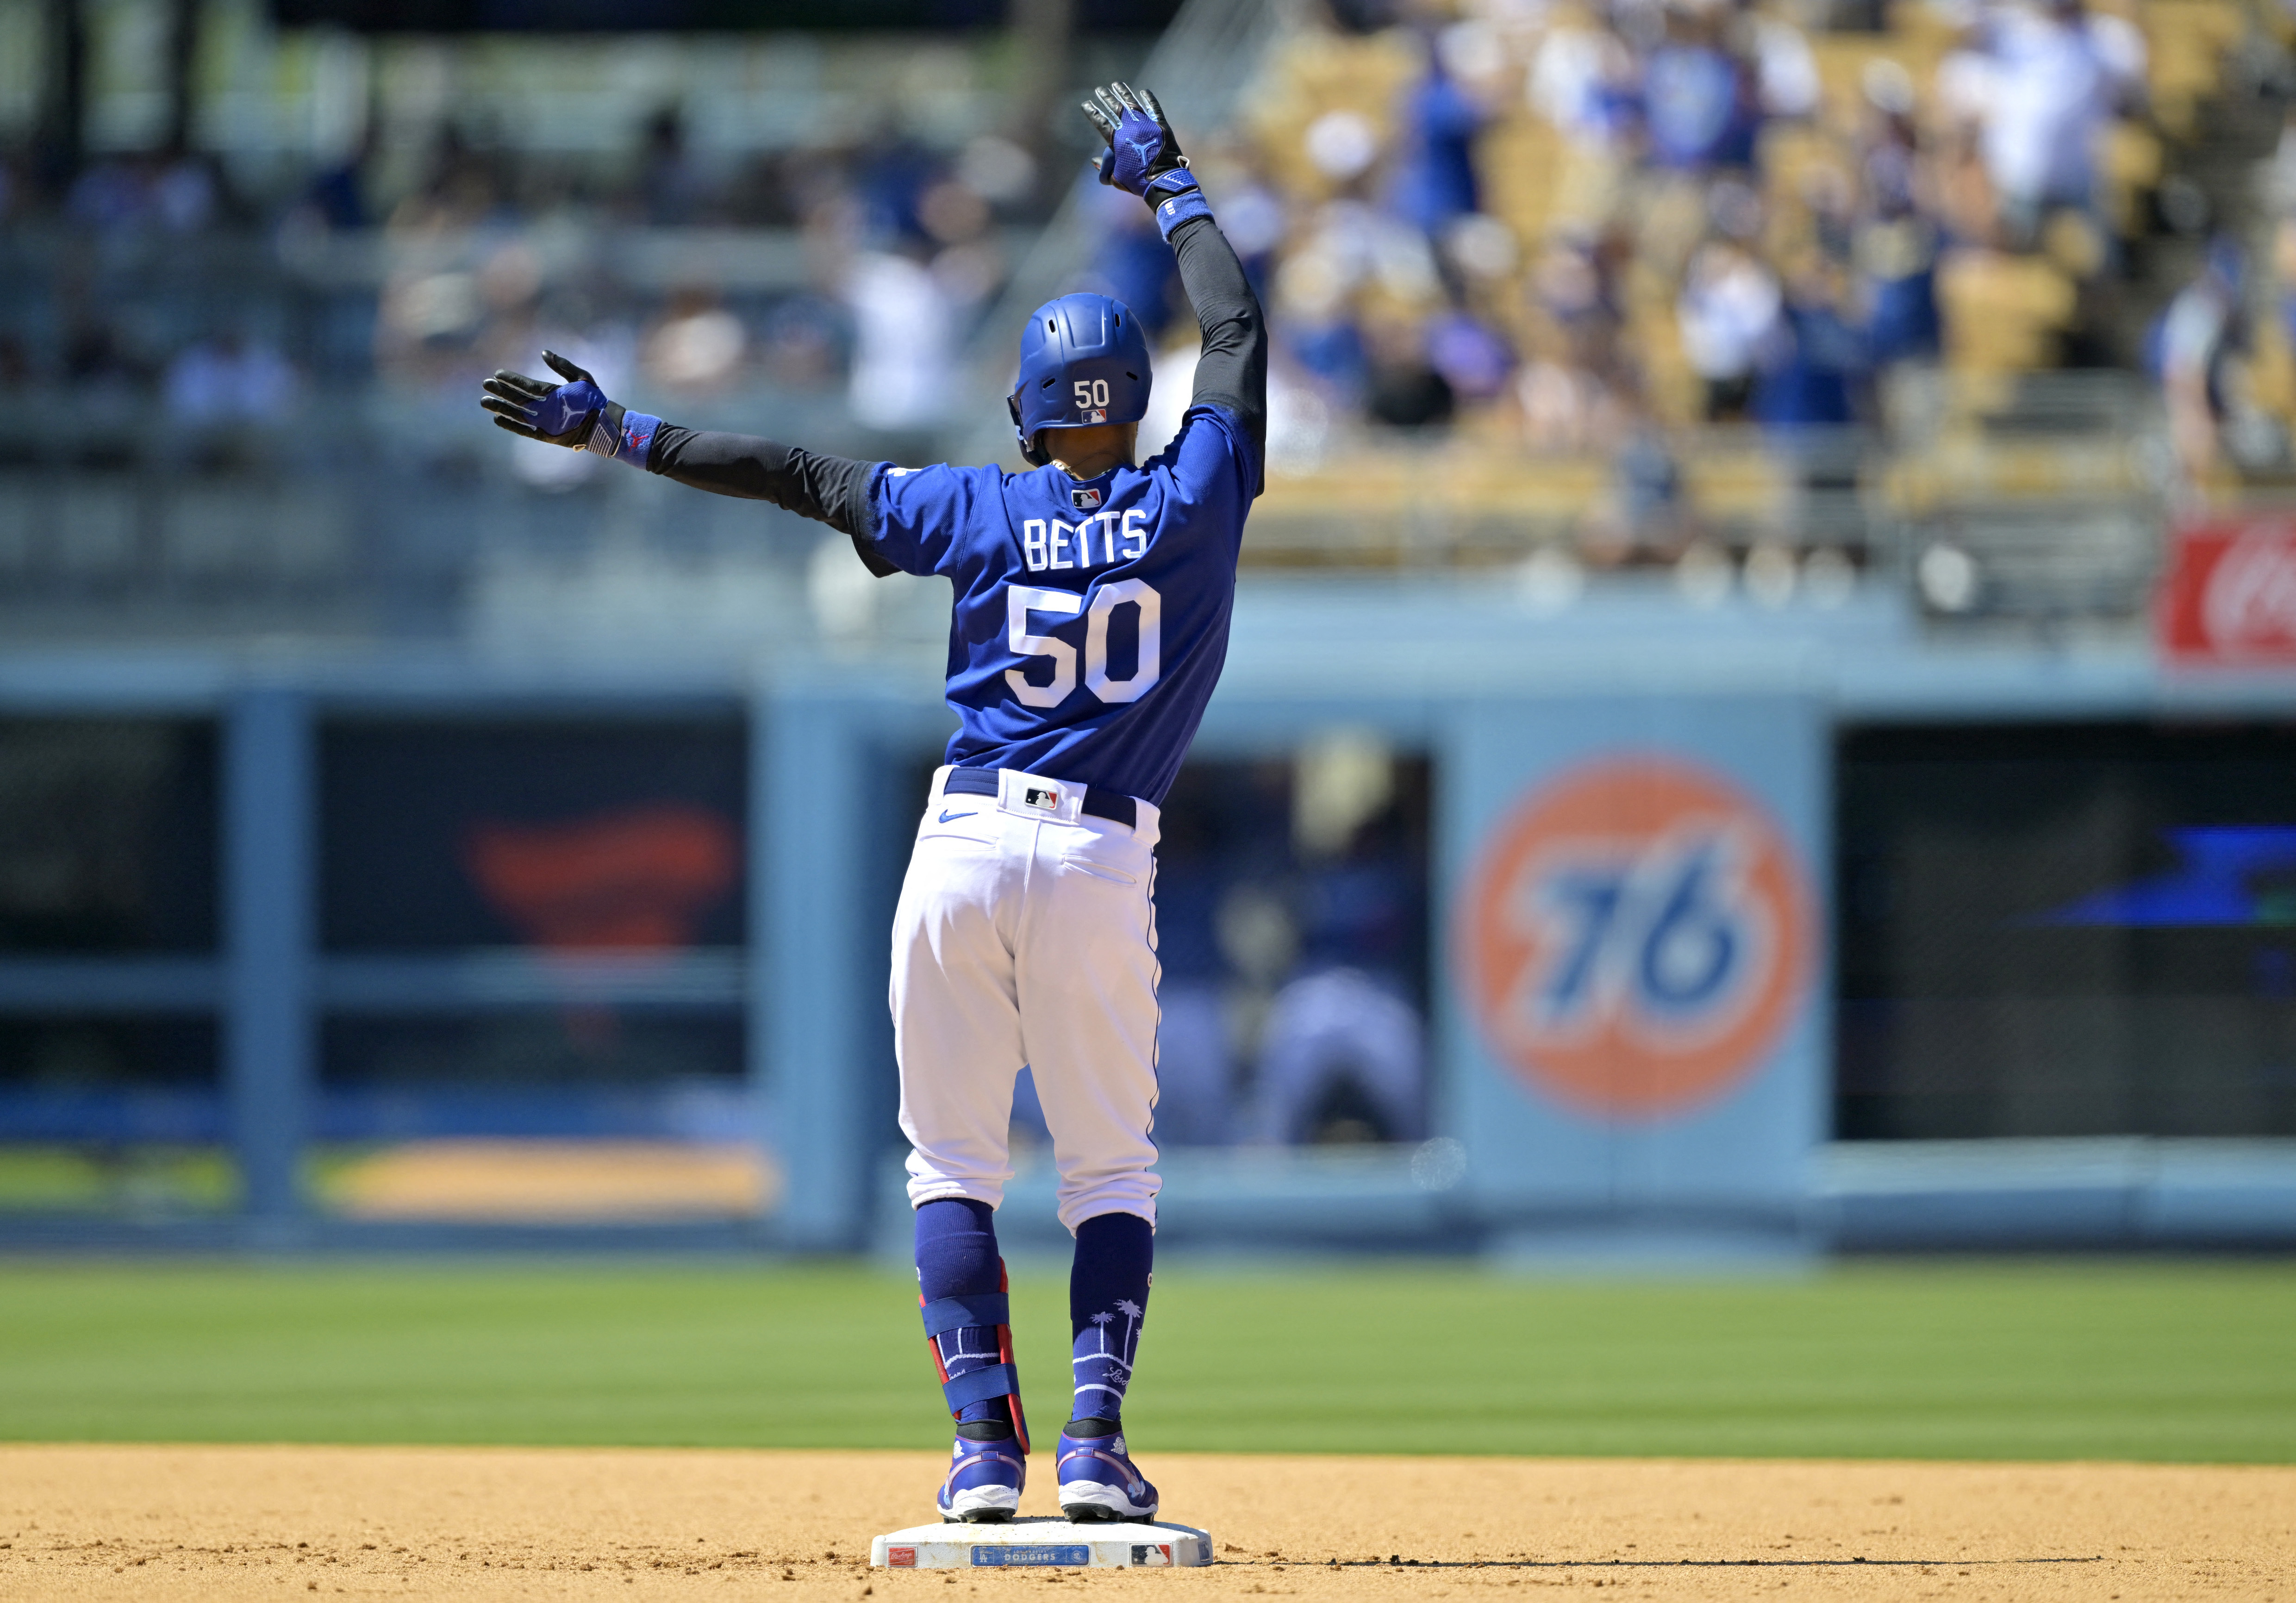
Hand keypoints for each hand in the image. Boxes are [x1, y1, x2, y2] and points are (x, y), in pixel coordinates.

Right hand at [481, 350, 614, 447]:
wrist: (605, 423)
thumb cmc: (595, 399)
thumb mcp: (581, 377)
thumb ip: (562, 365)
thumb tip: (543, 353)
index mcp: (551, 392)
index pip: (526, 384)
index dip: (512, 379)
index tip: (497, 373)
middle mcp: (545, 406)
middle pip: (518, 398)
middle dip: (502, 391)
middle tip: (485, 384)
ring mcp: (544, 421)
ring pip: (518, 413)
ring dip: (501, 407)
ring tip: (485, 401)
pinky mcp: (546, 434)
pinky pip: (525, 430)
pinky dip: (511, 425)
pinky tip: (497, 419)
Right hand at [1082, 82, 1186, 197]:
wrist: (1162, 181)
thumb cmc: (1137, 182)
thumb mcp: (1116, 177)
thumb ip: (1105, 168)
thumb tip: (1094, 161)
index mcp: (1117, 139)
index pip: (1101, 121)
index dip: (1092, 112)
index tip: (1086, 104)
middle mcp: (1130, 127)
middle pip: (1115, 108)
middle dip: (1106, 97)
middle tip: (1099, 89)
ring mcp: (1146, 124)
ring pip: (1133, 103)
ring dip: (1124, 93)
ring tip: (1117, 84)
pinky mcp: (1160, 125)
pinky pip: (1154, 108)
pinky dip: (1149, 99)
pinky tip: (1143, 91)